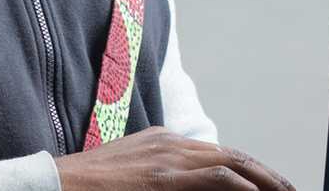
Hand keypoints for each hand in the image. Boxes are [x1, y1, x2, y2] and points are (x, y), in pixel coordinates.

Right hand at [55, 126, 294, 190]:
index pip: (219, 154)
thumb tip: (188, 187)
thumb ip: (162, 176)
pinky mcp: (162, 176)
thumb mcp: (132, 174)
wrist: (57, 186)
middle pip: (233, 155)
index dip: (250, 170)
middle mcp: (169, 144)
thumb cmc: (91, 187)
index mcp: (163, 142)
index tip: (270, 186)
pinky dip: (241, 184)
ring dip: (265, 179)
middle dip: (267, 175)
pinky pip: (215, 176)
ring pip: (231, 162)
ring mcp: (167, 158)